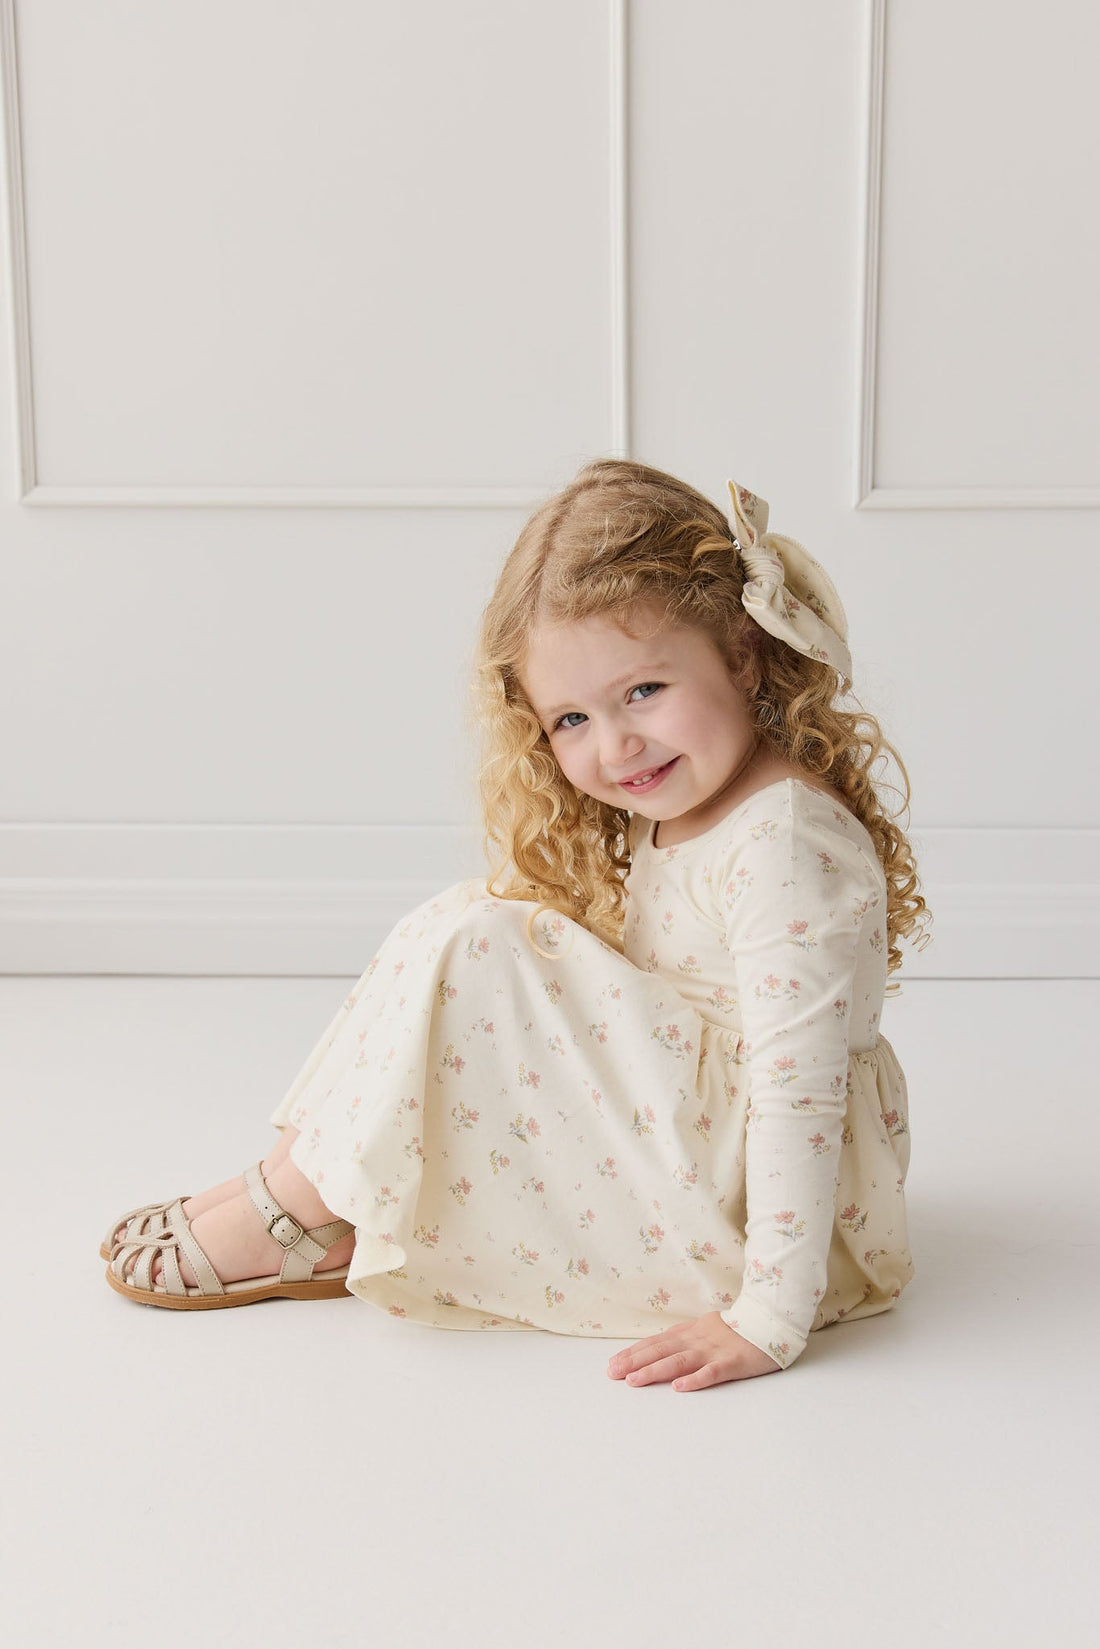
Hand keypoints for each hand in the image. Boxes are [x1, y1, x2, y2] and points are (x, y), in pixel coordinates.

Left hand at [607, 1311, 782, 1390]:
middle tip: (612, 1374)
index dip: (633, 1353)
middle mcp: (697, 1340)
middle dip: (635, 1362)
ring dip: (655, 1370)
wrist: (770, 1322)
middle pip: (661, 1350)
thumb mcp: (704, 1328)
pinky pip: (712, 1372)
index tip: (613, 1364)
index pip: (656, 1342)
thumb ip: (683, 1339)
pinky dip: (695, 1380)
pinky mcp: (733, 1363)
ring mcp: (714, 1351)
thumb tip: (656, 1349)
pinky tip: (679, 1387)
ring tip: (634, 1381)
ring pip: (680, 1361)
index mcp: (690, 1333)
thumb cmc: (736, 1330)